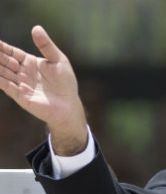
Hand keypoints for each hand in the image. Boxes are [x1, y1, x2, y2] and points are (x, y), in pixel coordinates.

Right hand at [0, 25, 86, 154]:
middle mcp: (23, 73)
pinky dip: (0, 80)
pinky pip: (7, 87)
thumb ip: (46, 46)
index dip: (3, 47)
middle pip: (5, 61)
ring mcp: (21, 84)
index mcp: (30, 63)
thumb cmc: (66, 83)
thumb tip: (36, 28)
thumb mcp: (58, 60)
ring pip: (3, 73)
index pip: (12, 53)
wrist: (69, 105)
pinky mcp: (21, 96)